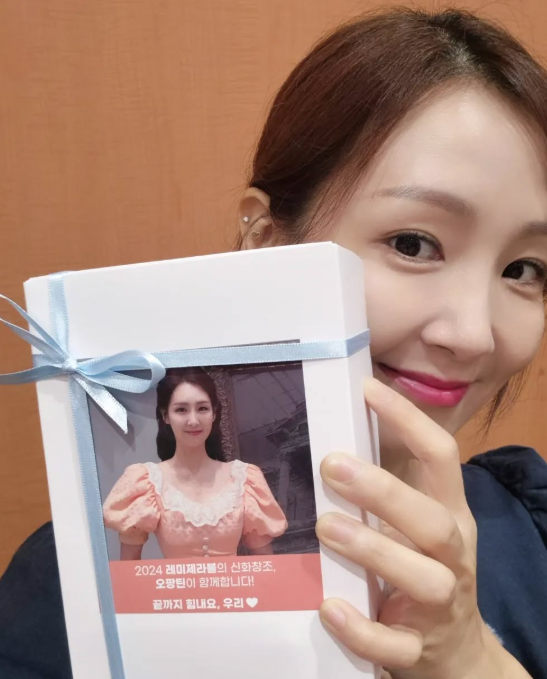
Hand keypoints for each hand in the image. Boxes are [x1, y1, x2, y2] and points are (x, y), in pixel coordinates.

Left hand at [315, 377, 527, 678]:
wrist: (458, 655)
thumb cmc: (427, 571)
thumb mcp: (420, 527)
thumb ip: (390, 491)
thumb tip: (339, 436)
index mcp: (451, 515)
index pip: (442, 457)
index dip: (408, 420)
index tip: (368, 389)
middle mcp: (452, 555)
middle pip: (432, 521)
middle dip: (384, 491)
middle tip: (332, 465)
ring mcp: (440, 605)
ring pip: (422, 578)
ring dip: (373, 549)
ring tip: (326, 527)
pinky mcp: (418, 650)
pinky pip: (394, 645)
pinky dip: (362, 629)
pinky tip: (329, 608)